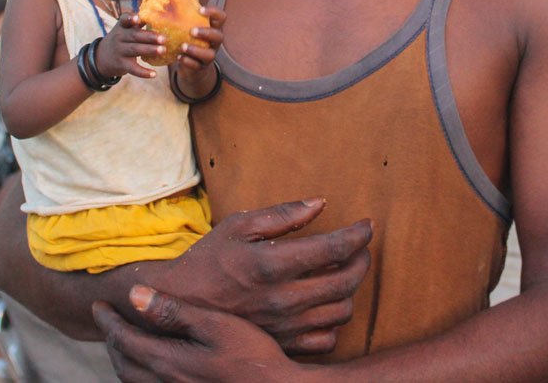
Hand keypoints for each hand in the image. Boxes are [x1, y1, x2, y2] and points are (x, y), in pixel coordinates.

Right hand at [94, 14, 168, 79]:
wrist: (102, 58)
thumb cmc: (121, 40)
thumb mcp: (124, 30)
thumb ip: (138, 24)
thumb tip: (161, 16)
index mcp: (122, 26)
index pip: (124, 20)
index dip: (130, 18)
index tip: (138, 18)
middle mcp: (119, 37)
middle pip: (134, 35)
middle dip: (150, 37)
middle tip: (164, 38)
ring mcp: (120, 51)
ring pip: (135, 50)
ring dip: (150, 50)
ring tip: (163, 50)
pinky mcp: (122, 64)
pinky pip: (133, 69)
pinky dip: (143, 72)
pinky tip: (154, 74)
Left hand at [94, 287, 302, 382]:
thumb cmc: (251, 354)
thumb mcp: (215, 324)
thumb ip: (173, 311)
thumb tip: (135, 295)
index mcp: (168, 360)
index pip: (124, 340)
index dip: (108, 321)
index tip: (98, 304)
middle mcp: (166, 381)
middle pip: (123, 363)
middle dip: (112, 340)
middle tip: (108, 320)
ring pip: (134, 380)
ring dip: (124, 358)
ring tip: (125, 340)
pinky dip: (140, 373)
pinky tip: (154, 362)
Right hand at [144, 199, 371, 354]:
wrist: (181, 305)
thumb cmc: (210, 260)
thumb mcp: (239, 225)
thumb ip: (282, 215)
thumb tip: (320, 203)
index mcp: (273, 263)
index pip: (335, 247)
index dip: (358, 234)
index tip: (366, 226)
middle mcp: (283, 298)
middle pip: (347, 280)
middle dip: (362, 260)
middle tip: (359, 249)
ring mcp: (285, 325)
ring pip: (342, 310)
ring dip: (350, 289)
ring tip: (342, 273)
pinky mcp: (283, 344)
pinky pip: (327, 339)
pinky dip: (333, 321)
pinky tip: (324, 305)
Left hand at [174, 6, 224, 95]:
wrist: (191, 62)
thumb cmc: (188, 37)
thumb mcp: (190, 25)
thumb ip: (184, 13)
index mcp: (213, 28)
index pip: (221, 17)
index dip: (214, 12)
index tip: (201, 10)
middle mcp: (215, 42)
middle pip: (218, 36)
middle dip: (206, 33)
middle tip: (192, 31)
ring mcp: (210, 55)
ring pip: (209, 54)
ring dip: (196, 50)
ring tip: (182, 46)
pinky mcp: (201, 67)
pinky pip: (198, 66)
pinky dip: (188, 62)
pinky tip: (179, 57)